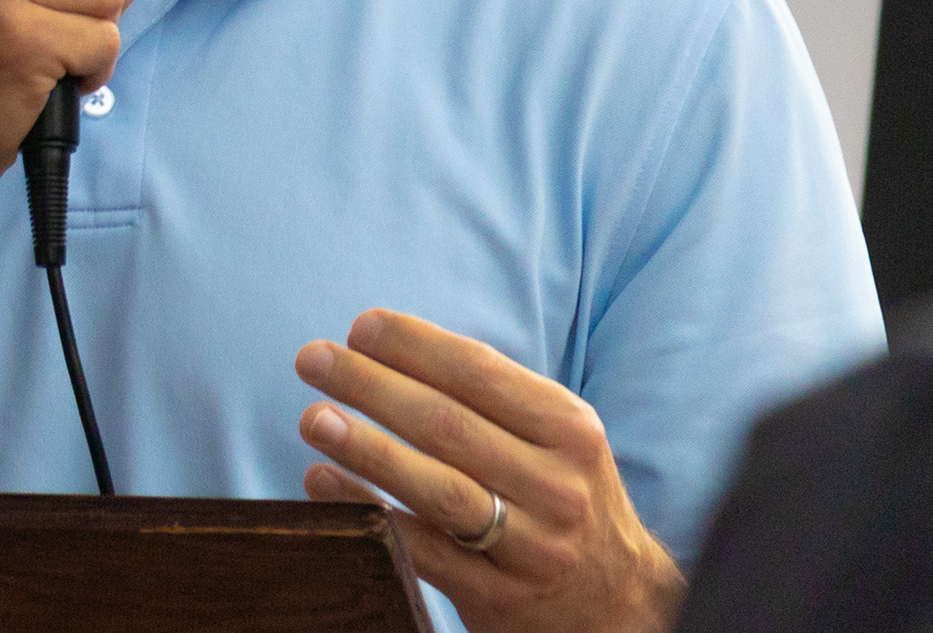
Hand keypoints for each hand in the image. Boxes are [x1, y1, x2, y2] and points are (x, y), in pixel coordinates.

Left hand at [296, 310, 684, 632]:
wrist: (620, 605)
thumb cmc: (564, 499)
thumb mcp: (559, 440)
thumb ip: (493, 397)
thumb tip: (389, 342)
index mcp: (569, 429)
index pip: (479, 372)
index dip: (413, 346)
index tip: (359, 328)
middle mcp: (556, 485)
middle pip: (448, 425)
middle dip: (371, 385)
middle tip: (312, 359)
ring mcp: (531, 546)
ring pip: (437, 488)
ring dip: (367, 449)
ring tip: (313, 418)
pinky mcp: (500, 597)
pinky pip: (423, 551)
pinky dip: (369, 512)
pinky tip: (323, 482)